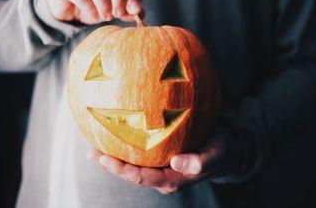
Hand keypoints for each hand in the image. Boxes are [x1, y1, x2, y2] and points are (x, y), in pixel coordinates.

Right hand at [46, 0, 142, 23]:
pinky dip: (90, 8)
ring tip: (106, 18)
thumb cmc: (90, 5)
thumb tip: (139, 15)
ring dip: (104, 3)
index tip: (137, 11)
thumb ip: (125, 9)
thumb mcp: (111, 8)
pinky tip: (94, 17)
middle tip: (118, 15)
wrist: (64, 9)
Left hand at [87, 131, 230, 194]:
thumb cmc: (220, 148)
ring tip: (93, 147)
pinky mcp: (159, 156)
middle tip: (92, 153)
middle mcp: (162, 176)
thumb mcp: (216, 153)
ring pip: (132, 165)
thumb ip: (201, 161)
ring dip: (113, 157)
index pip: (142, 178)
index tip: (105, 158)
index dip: (122, 170)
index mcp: (173, 179)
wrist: (223, 144)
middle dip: (111, 165)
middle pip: (131, 174)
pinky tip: (112, 136)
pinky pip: (138, 154)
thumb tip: (176, 163)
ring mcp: (160, 167)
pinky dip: (124, 147)